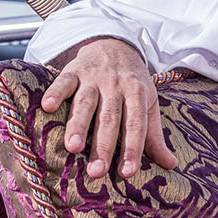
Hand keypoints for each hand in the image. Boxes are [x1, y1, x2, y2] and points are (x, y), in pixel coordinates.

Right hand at [41, 37, 179, 180]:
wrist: (115, 44)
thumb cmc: (132, 82)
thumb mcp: (148, 104)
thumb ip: (154, 135)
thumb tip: (171, 165)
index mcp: (137, 94)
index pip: (136, 124)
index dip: (132, 148)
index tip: (127, 172)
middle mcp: (116, 85)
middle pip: (109, 118)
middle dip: (103, 146)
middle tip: (96, 171)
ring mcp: (94, 77)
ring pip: (85, 102)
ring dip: (78, 124)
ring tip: (72, 147)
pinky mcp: (73, 69)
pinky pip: (64, 81)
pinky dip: (55, 92)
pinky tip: (46, 106)